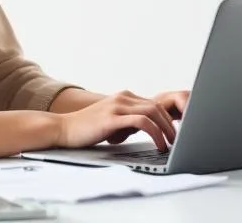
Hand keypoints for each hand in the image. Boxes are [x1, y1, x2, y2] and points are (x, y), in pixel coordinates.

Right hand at [55, 90, 177, 150]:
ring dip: (166, 129)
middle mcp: (122, 98)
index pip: (153, 103)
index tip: (175, 130)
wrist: (63, 129)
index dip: (167, 117)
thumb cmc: (86, 129)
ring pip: (152, 112)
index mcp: (123, 97)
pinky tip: (158, 144)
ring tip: (171, 144)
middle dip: (170, 124)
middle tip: (178, 140)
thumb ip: (127, 121)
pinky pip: (142, 122)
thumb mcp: (111, 121)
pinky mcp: (112, 118)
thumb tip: (146, 129)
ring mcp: (117, 106)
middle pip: (156, 106)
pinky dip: (155, 133)